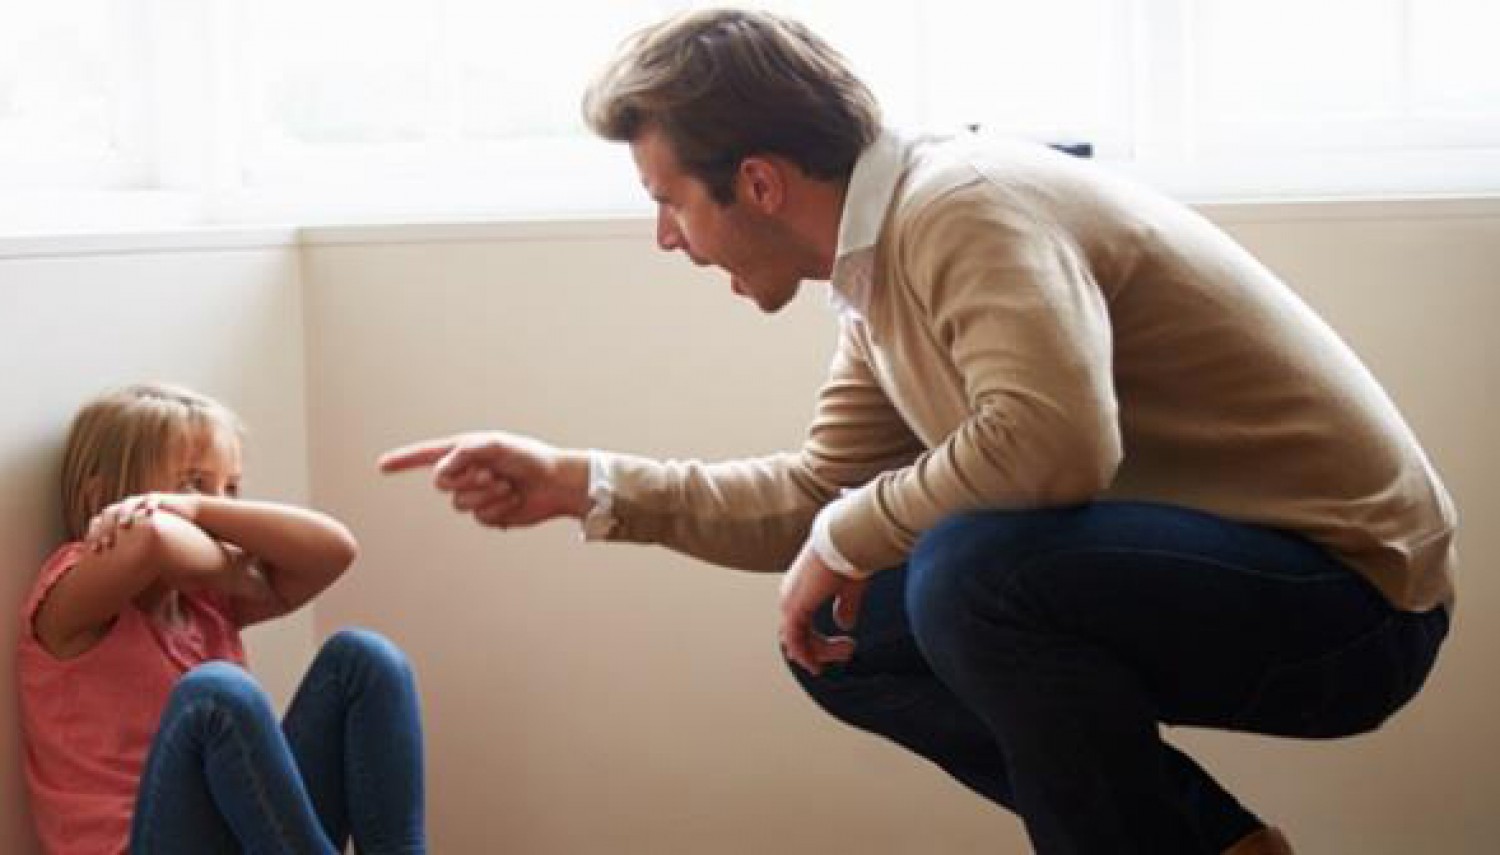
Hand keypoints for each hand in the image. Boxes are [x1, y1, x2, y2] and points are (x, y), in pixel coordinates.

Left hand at [83, 493, 197, 551]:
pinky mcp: (158, 499)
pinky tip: (150, 512)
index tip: (93, 551)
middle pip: (110, 513)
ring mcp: (141, 501)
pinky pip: (152, 500)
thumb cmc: (160, 533)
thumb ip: (126, 552)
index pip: (99, 522)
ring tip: (123, 525)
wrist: (182, 515)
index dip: (94, 534)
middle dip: (106, 527)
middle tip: (105, 543)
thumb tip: (113, 571)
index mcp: (118, 517)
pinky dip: (150, 504)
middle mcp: (127, 508)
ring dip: (125, 513)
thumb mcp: (140, 543)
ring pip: (128, 504)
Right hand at [378, 431, 590, 529]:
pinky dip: (497, 509)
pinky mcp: (489, 513)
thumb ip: (466, 451)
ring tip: (507, 486)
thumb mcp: (497, 445)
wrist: (556, 483)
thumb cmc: (530, 457)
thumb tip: (442, 467)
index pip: (427, 456)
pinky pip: (479, 517)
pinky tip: (513, 500)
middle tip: (491, 474)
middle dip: (465, 480)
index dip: (404, 461)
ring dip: (485, 496)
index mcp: (466, 451)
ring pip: (459, 504)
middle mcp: (468, 472)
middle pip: (441, 484)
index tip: (382, 466)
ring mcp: (477, 494)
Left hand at [779, 539, 868, 675]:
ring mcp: (789, 602)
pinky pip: (794, 640)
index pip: (801, 623)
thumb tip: (844, 624)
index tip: (840, 649)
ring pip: (797, 640)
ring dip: (819, 652)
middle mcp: (790, 595)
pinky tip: (817, 664)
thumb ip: (845, 607)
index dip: (816, 641)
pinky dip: (805, 654)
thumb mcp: (849, 588)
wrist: (846, 541)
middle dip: (821, 649)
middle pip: (798, 634)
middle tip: (848, 651)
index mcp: (802, 588)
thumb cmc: (850, 557)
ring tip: (847, 650)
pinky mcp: (793, 608)